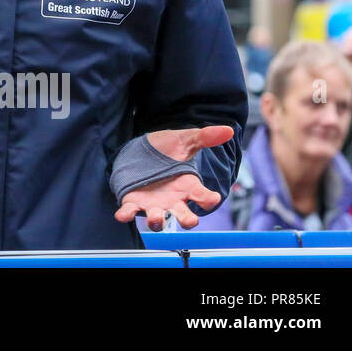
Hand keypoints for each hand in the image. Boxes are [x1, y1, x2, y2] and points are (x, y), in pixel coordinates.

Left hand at [113, 126, 234, 229]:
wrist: (141, 150)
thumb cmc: (167, 149)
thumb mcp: (185, 140)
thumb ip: (205, 137)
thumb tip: (228, 130)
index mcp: (188, 186)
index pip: (203, 197)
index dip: (209, 199)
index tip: (213, 198)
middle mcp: (174, 199)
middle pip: (184, 216)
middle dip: (187, 220)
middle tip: (190, 220)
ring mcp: (154, 203)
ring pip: (158, 219)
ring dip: (157, 220)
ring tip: (156, 219)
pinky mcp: (134, 201)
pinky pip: (130, 211)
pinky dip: (126, 215)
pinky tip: (122, 215)